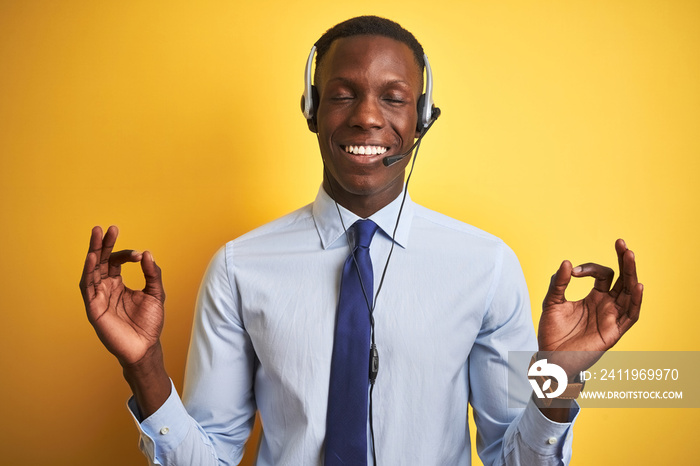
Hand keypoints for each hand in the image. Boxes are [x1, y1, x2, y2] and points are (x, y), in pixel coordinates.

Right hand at [79, 226, 165, 366]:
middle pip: (100, 262)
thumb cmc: (149, 323)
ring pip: (92, 270)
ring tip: (97, 235)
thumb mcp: (156, 293)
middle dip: (102, 244)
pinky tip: (93, 257)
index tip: (139, 255)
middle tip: (107, 228)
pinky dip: (89, 271)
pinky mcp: (94, 308)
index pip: (116, 262)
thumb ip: (152, 273)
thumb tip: (147, 253)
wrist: (145, 347)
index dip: (126, 254)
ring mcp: (98, 297)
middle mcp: (106, 288)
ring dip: (93, 252)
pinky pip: (88, 287)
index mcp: (118, 284)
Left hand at [538, 239, 642, 375]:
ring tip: (630, 254)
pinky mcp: (614, 332)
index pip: (602, 275)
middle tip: (622, 243)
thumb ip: (558, 283)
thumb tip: (565, 262)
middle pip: (622, 279)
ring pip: (629, 292)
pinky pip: (630, 315)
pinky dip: (635, 301)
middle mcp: (607, 305)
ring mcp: (612, 317)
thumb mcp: (551, 302)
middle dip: (623, 261)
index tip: (572, 271)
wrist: (550, 356)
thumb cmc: (552, 332)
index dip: (589, 268)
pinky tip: (637, 285)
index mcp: (594, 297)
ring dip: (631, 274)